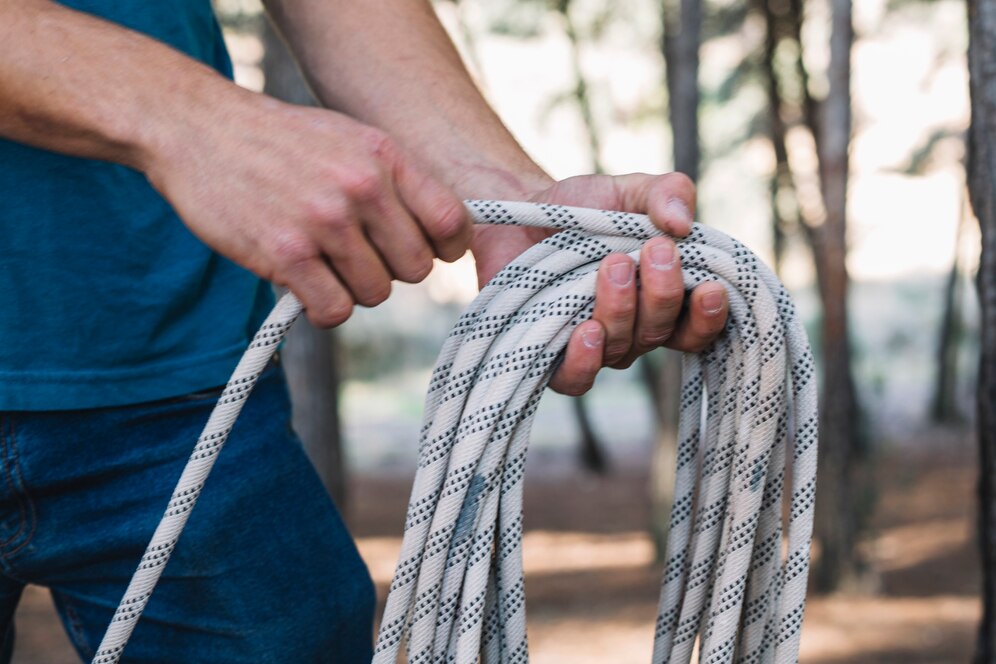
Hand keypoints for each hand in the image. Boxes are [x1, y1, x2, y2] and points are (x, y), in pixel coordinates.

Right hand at [144, 93, 472, 326]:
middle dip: (390, 271)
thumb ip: (395, 181)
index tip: (424, 252)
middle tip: (356, 257)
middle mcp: (361, 186)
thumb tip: (443, 234)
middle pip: (415, 268)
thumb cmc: (279, 141)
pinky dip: (322, 309)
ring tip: (322, 264)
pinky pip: (334, 310)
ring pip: (376, 293)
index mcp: (384, 156)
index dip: (444, 249)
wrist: (196, 127)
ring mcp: (323, 221)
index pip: (451, 222)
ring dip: (352, 289)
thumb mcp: (349, 139)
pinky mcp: (286, 254)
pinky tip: (304, 287)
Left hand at [471, 172, 728, 395]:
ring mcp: (596, 348)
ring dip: (621, 309)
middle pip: (659, 333)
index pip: (696, 326)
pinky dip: (585, 361)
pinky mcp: (553, 360)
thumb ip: (665, 193)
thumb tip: (683, 223)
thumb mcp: (628, 191)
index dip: (708, 317)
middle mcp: (634, 330)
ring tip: (611, 266)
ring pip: (622, 350)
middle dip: (663, 294)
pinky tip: (586, 331)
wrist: (518, 214)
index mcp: (661, 298)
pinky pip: (577, 380)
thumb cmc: (581, 209)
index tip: (711, 289)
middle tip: (654, 250)